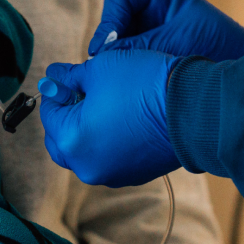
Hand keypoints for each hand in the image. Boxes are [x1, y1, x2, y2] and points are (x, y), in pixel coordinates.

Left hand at [38, 50, 180, 187]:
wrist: (194, 106)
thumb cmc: (144, 83)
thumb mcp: (98, 68)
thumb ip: (69, 77)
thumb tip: (52, 78)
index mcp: (72, 141)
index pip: (49, 114)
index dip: (56, 91)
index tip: (66, 77)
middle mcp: (88, 166)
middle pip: (60, 140)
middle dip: (65, 116)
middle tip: (80, 92)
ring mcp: (112, 175)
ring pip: (84, 152)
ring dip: (85, 130)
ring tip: (102, 102)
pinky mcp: (134, 175)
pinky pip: (108, 158)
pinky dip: (106, 141)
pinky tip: (121, 117)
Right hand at [90, 0, 243, 61]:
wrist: (243, 72)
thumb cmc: (220, 48)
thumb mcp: (176, 43)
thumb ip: (138, 46)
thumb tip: (101, 55)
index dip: (108, 22)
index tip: (103, 49)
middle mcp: (156, 4)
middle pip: (117, 17)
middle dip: (111, 40)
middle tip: (104, 65)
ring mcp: (155, 25)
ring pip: (121, 36)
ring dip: (118, 55)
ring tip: (115, 73)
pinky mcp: (155, 45)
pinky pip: (132, 51)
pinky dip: (127, 63)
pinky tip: (126, 76)